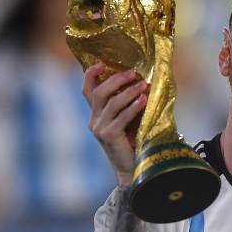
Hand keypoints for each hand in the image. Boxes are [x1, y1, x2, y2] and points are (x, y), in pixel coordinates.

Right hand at [83, 63, 146, 184]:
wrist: (135, 168)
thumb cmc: (135, 141)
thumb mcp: (129, 119)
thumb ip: (129, 104)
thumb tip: (143, 82)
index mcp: (96, 115)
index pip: (87, 91)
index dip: (91, 75)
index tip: (101, 63)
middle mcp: (94, 120)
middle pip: (99, 93)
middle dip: (116, 80)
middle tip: (133, 73)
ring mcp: (99, 129)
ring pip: (111, 103)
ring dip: (129, 92)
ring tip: (144, 85)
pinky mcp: (109, 136)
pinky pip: (121, 117)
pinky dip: (133, 107)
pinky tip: (144, 100)